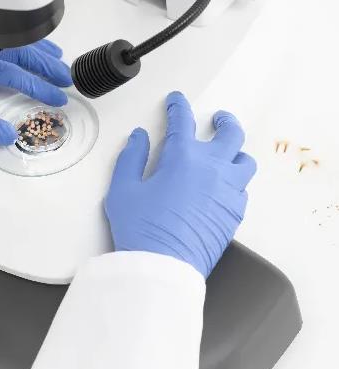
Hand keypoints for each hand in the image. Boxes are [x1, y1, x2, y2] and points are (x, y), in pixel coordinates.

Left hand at [0, 40, 71, 159]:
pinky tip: (21, 68)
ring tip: (54, 61)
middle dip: (40, 62)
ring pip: (1, 53)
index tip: (55, 95)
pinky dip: (11, 63)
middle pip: (9, 53)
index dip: (35, 82)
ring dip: (29, 57)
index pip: (7, 68)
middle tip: (65, 75)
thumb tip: (10, 132)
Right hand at [105, 91, 256, 277]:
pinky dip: (235, 183)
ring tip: (228, 153)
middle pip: (230, 134)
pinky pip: (243, 190)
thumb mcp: (123, 190)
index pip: (183, 120)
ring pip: (245, 162)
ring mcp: (227, 192)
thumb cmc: (142, 230)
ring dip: (235, 153)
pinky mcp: (234, 214)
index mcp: (183, 158)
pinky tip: (224, 187)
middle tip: (217, 119)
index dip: (178, 106)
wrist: (162, 266)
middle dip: (224, 121)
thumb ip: (131, 158)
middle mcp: (212, 170)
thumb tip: (139, 139)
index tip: (176, 102)